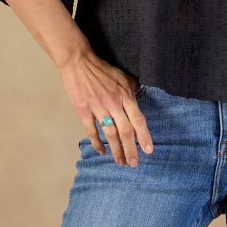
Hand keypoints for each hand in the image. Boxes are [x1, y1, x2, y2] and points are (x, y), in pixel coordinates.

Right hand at [56, 51, 153, 166]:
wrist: (78, 62)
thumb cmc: (101, 68)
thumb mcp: (122, 75)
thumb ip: (131, 87)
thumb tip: (139, 95)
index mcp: (124, 94)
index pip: (138, 119)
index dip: (144, 136)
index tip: (148, 151)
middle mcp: (113, 102)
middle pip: (125, 131)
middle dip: (131, 150)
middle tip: (133, 164)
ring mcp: (98, 107)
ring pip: (110, 134)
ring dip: (116, 150)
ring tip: (120, 162)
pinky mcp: (83, 110)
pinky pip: (92, 131)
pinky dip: (97, 143)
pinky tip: (101, 151)